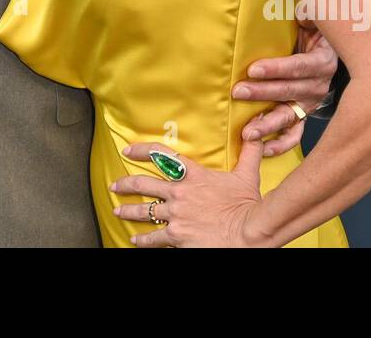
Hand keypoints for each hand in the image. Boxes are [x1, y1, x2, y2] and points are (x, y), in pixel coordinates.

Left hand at [109, 141, 271, 246]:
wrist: (248, 233)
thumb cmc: (247, 206)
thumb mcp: (248, 174)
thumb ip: (250, 151)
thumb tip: (255, 130)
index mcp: (194, 175)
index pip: (161, 155)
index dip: (141, 150)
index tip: (128, 150)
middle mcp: (180, 193)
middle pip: (144, 184)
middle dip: (126, 184)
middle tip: (115, 186)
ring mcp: (176, 215)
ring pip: (144, 210)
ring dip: (128, 210)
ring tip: (118, 211)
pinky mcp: (177, 236)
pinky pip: (154, 237)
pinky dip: (143, 239)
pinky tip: (135, 239)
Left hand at [231, 22, 338, 155]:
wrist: (329, 52)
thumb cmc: (314, 32)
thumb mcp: (316, 20)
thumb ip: (310, 15)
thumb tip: (302, 12)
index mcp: (323, 61)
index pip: (299, 66)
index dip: (277, 68)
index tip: (253, 69)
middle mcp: (319, 85)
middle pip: (289, 91)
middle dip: (262, 93)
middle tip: (238, 92)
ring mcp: (311, 103)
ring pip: (290, 116)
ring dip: (268, 125)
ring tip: (247, 132)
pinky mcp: (305, 114)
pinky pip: (295, 134)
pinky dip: (280, 144)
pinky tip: (262, 150)